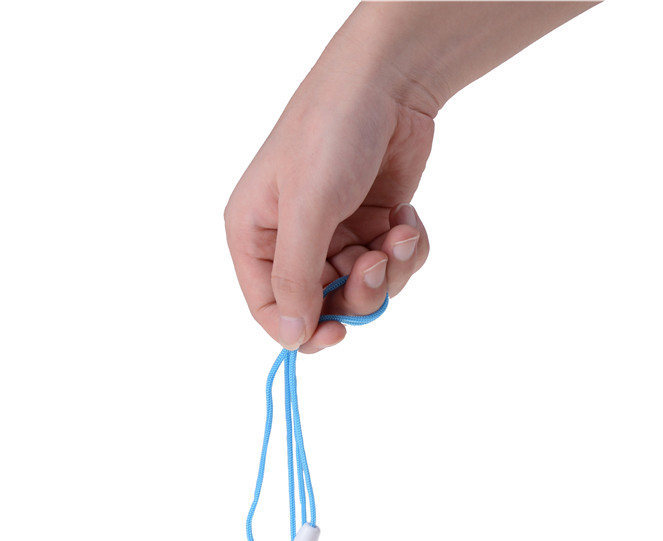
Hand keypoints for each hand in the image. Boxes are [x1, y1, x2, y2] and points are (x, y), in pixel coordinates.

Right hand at [225, 55, 432, 352]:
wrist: (388, 81)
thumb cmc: (330, 132)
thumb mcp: (307, 207)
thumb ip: (296, 277)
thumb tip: (292, 337)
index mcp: (255, 237)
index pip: (270, 310)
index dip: (303, 331)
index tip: (338, 334)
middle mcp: (290, 242)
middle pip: (324, 306)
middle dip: (359, 292)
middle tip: (377, 262)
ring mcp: (334, 236)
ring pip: (364, 291)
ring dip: (390, 269)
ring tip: (399, 231)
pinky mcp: (371, 228)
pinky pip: (393, 267)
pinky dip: (406, 249)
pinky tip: (407, 218)